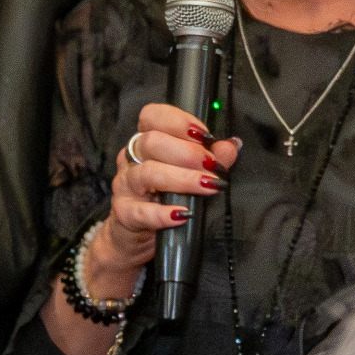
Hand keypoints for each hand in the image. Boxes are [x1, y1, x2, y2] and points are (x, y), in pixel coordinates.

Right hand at [102, 103, 242, 270]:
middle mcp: (132, 160)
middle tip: (212, 166)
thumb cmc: (164, 201)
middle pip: (151, 142)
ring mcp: (125, 186)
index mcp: (146, 143)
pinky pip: (141, 211)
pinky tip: (183, 214)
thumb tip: (230, 146)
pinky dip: (163, 213)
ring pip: (148, 173)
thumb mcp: (190, 177)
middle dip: (188, 152)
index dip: (178, 121)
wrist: (137, 238)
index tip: (205, 136)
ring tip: (208, 186)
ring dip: (183, 179)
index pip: (152, 116)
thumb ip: (210, 159)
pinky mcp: (124, 213)